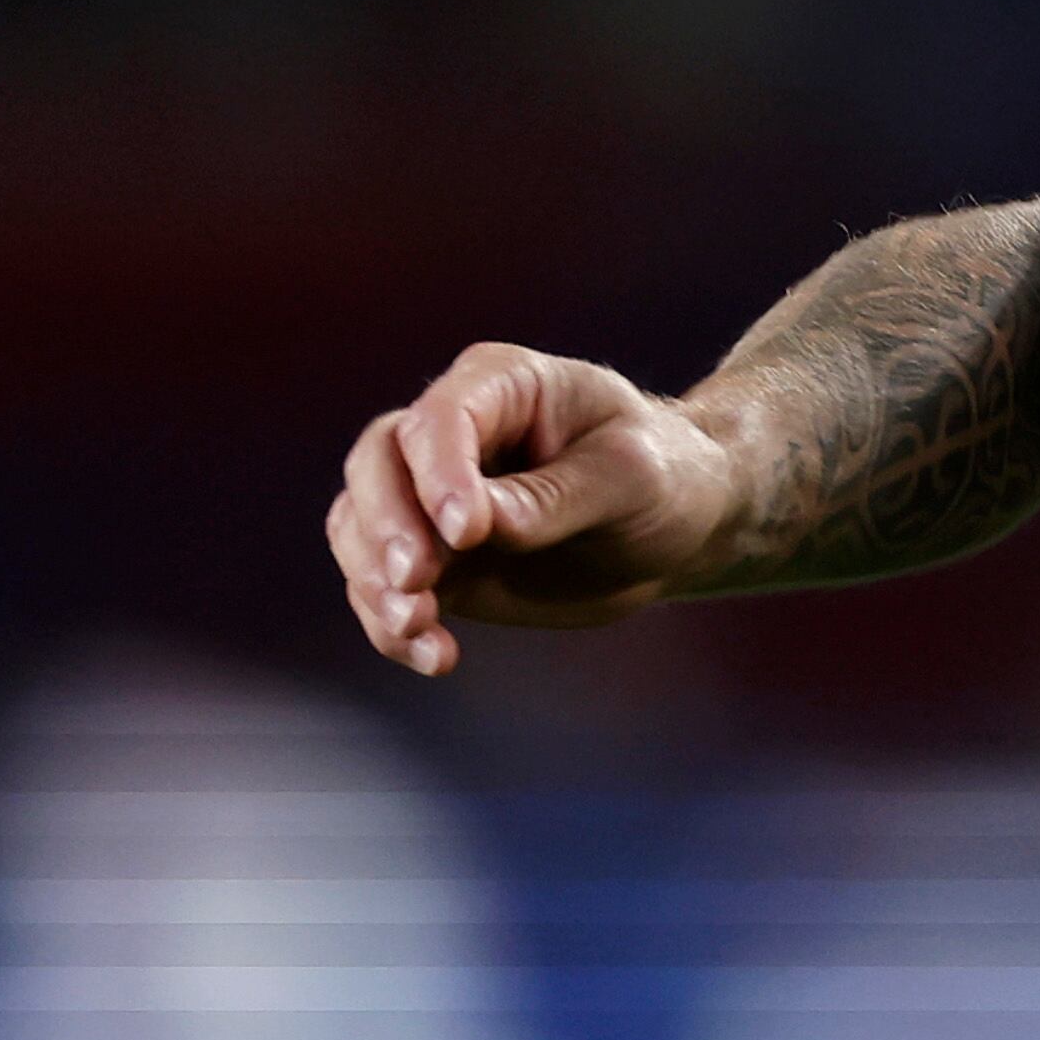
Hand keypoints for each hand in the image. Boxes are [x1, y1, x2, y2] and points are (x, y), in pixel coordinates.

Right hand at [324, 342, 741, 675]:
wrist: (680, 528)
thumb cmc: (666, 478)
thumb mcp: (632, 478)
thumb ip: (554, 498)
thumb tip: (479, 527)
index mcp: (504, 384)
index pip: (443, 417)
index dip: (439, 473)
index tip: (466, 533)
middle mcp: (454, 433)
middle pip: (376, 463)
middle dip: (385, 527)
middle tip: (416, 583)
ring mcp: (432, 497)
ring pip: (360, 526)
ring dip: (376, 583)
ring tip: (419, 628)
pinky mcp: (433, 558)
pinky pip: (381, 586)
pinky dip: (392, 623)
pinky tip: (436, 655)